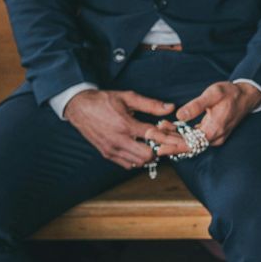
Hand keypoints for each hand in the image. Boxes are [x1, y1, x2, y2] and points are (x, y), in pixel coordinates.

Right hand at [65, 89, 184, 168]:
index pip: (153, 136)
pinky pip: (127, 164)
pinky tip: (140, 149)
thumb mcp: (128, 97)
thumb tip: (170, 107)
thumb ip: (150, 104)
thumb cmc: (104, 101)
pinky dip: (137, 160)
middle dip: (160, 150)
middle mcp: (118, 140)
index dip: (169, 139)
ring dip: (149, 156)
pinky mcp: (107, 154)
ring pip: (138, 162)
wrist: (79, 108)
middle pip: (147, 155)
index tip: (181, 141)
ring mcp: (111, 149)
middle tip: (164, 142)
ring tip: (153, 145)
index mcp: (125, 124)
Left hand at [165, 81, 260, 147]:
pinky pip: (195, 138)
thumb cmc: (231, 93)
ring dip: (173, 137)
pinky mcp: (213, 133)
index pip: (190, 144)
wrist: (247, 95)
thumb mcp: (213, 94)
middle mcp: (214, 138)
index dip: (172, 147)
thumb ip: (196, 106)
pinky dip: (182, 134)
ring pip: (190, 142)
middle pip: (187, 145)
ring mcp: (214, 137)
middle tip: (150, 135)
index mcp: (214, 130)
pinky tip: (170, 128)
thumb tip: (179, 116)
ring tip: (156, 130)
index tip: (158, 148)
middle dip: (168, 141)